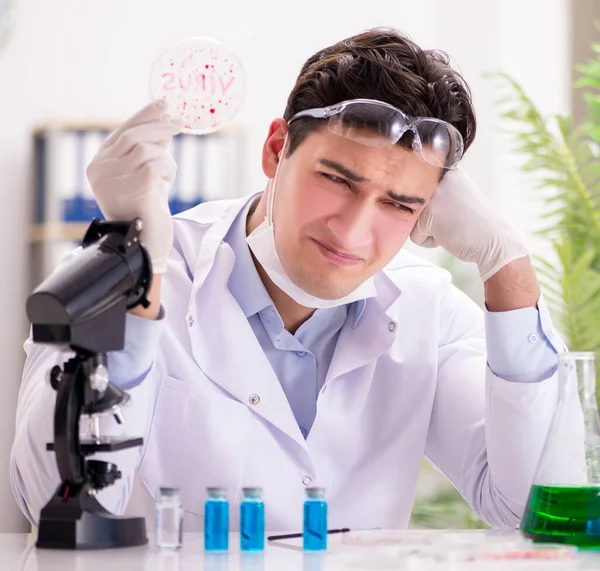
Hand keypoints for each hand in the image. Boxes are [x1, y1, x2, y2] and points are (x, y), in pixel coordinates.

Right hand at [86, 100, 182, 273]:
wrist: (145, 243)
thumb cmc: (145, 210)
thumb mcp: (145, 174)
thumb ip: (149, 149)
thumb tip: (164, 119)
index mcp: (99, 165)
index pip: (121, 132)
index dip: (143, 116)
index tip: (162, 103)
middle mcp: (100, 170)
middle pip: (132, 136)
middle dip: (159, 125)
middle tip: (179, 121)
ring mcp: (114, 180)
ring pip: (146, 149)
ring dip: (165, 158)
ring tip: (168, 174)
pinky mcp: (133, 188)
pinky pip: (156, 164)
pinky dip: (168, 169)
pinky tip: (166, 182)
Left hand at [410, 169, 529, 281]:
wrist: (495, 241)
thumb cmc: (474, 223)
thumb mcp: (454, 197)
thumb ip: (433, 192)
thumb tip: (400, 194)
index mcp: (445, 170)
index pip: (417, 191)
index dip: (431, 208)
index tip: (450, 210)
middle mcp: (437, 178)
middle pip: (412, 206)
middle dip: (428, 219)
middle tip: (453, 219)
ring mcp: (432, 196)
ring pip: (412, 220)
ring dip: (428, 230)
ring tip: (452, 225)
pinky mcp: (428, 216)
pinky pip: (415, 236)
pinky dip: (430, 241)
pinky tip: (450, 234)